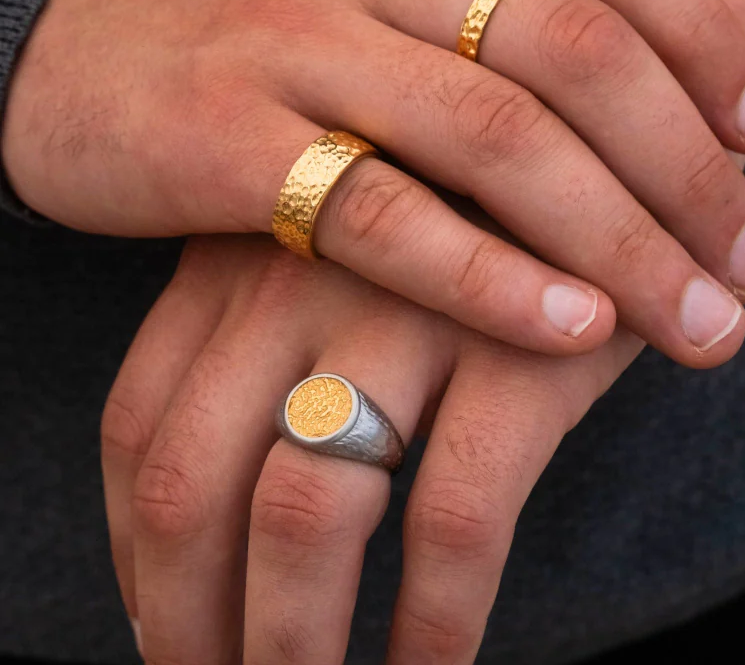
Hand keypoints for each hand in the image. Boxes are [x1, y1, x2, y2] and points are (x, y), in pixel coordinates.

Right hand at [3, 0, 744, 363]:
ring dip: (620, 238)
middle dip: (688, 169)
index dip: (701, 38)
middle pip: (578, 54)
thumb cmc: (251, 15)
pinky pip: (384, 214)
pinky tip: (571, 329)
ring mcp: (302, 43)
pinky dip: (488, 276)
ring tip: (699, 320)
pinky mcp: (231, 140)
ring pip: (499, 138)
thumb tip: (635, 92)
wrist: (64, 29)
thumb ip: (486, 6)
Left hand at [101, 234, 642, 663]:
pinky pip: (451, 523)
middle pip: (194, 485)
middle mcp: (302, 277)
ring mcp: (408, 309)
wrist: (605, 135)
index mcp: (242, 251)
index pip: (139, 421)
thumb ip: (270, 322)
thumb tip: (222, 489)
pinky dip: (432, 622)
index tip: (159, 615)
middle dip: (191, 620)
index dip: (134, 547)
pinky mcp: (519, 348)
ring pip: (308, 515)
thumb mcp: (342, 238)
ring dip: (292, 643)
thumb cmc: (461, 206)